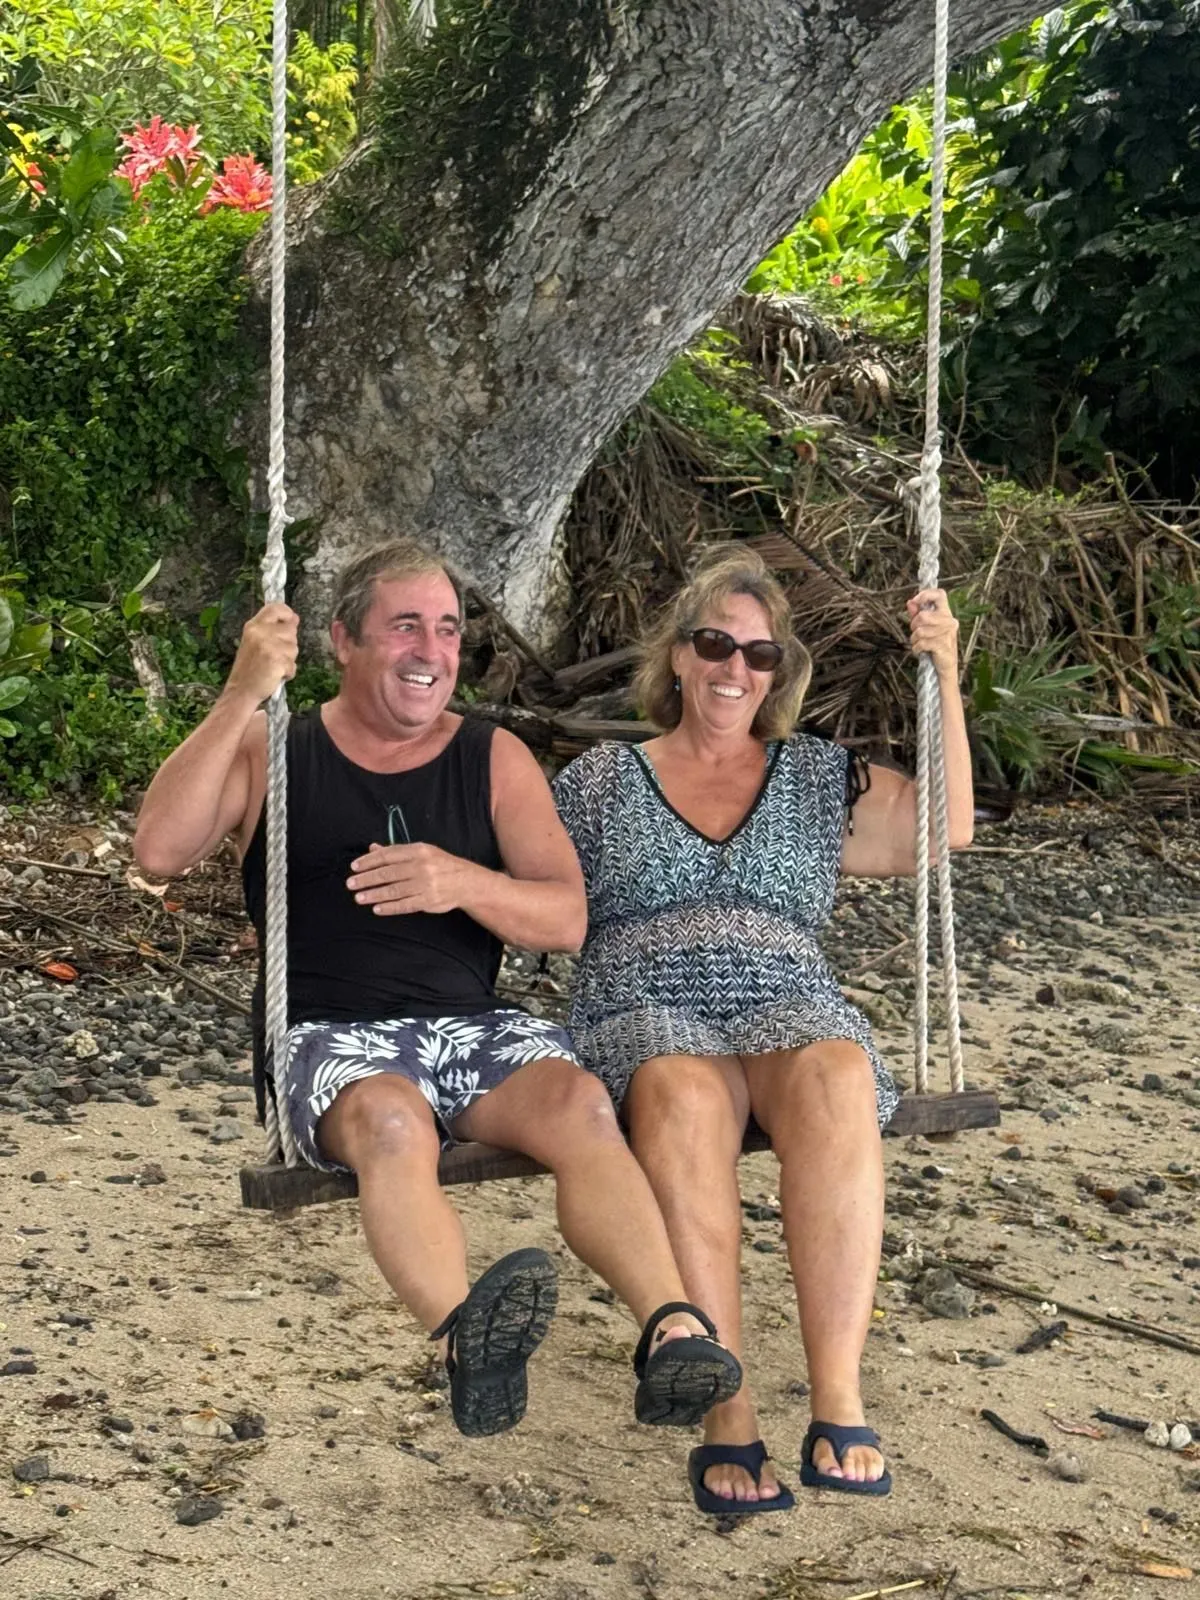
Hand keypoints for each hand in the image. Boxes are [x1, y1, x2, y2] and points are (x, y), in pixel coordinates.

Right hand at [226, 603, 299, 703]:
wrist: (240, 691)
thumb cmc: (249, 668)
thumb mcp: (255, 642)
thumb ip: (273, 629)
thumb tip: (294, 618)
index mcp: (254, 626)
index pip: (276, 608)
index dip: (287, 613)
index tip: (290, 621)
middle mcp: (260, 633)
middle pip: (291, 630)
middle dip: (288, 644)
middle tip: (273, 656)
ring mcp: (269, 646)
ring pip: (294, 648)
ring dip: (288, 660)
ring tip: (273, 666)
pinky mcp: (277, 661)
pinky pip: (293, 665)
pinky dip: (288, 673)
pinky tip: (275, 675)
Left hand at [347, 842, 471, 915]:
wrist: (467, 882)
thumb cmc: (441, 865)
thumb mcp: (422, 852)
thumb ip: (396, 851)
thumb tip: (373, 848)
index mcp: (419, 851)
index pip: (388, 855)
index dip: (369, 861)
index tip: (354, 867)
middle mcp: (421, 867)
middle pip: (387, 873)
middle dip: (366, 879)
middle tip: (350, 884)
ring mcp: (425, 885)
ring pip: (393, 890)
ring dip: (374, 894)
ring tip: (359, 897)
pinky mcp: (428, 901)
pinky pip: (405, 905)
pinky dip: (389, 907)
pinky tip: (377, 909)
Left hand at [907, 588, 958, 677]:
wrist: (945, 666)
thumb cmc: (936, 645)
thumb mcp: (925, 627)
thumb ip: (917, 614)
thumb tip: (910, 602)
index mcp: (946, 613)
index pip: (940, 594)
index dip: (925, 594)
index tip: (915, 601)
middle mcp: (949, 621)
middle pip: (923, 616)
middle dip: (914, 625)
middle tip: (916, 632)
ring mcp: (947, 633)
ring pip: (920, 631)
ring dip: (914, 639)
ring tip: (918, 642)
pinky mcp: (943, 646)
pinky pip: (921, 643)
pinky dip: (917, 648)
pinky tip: (920, 650)